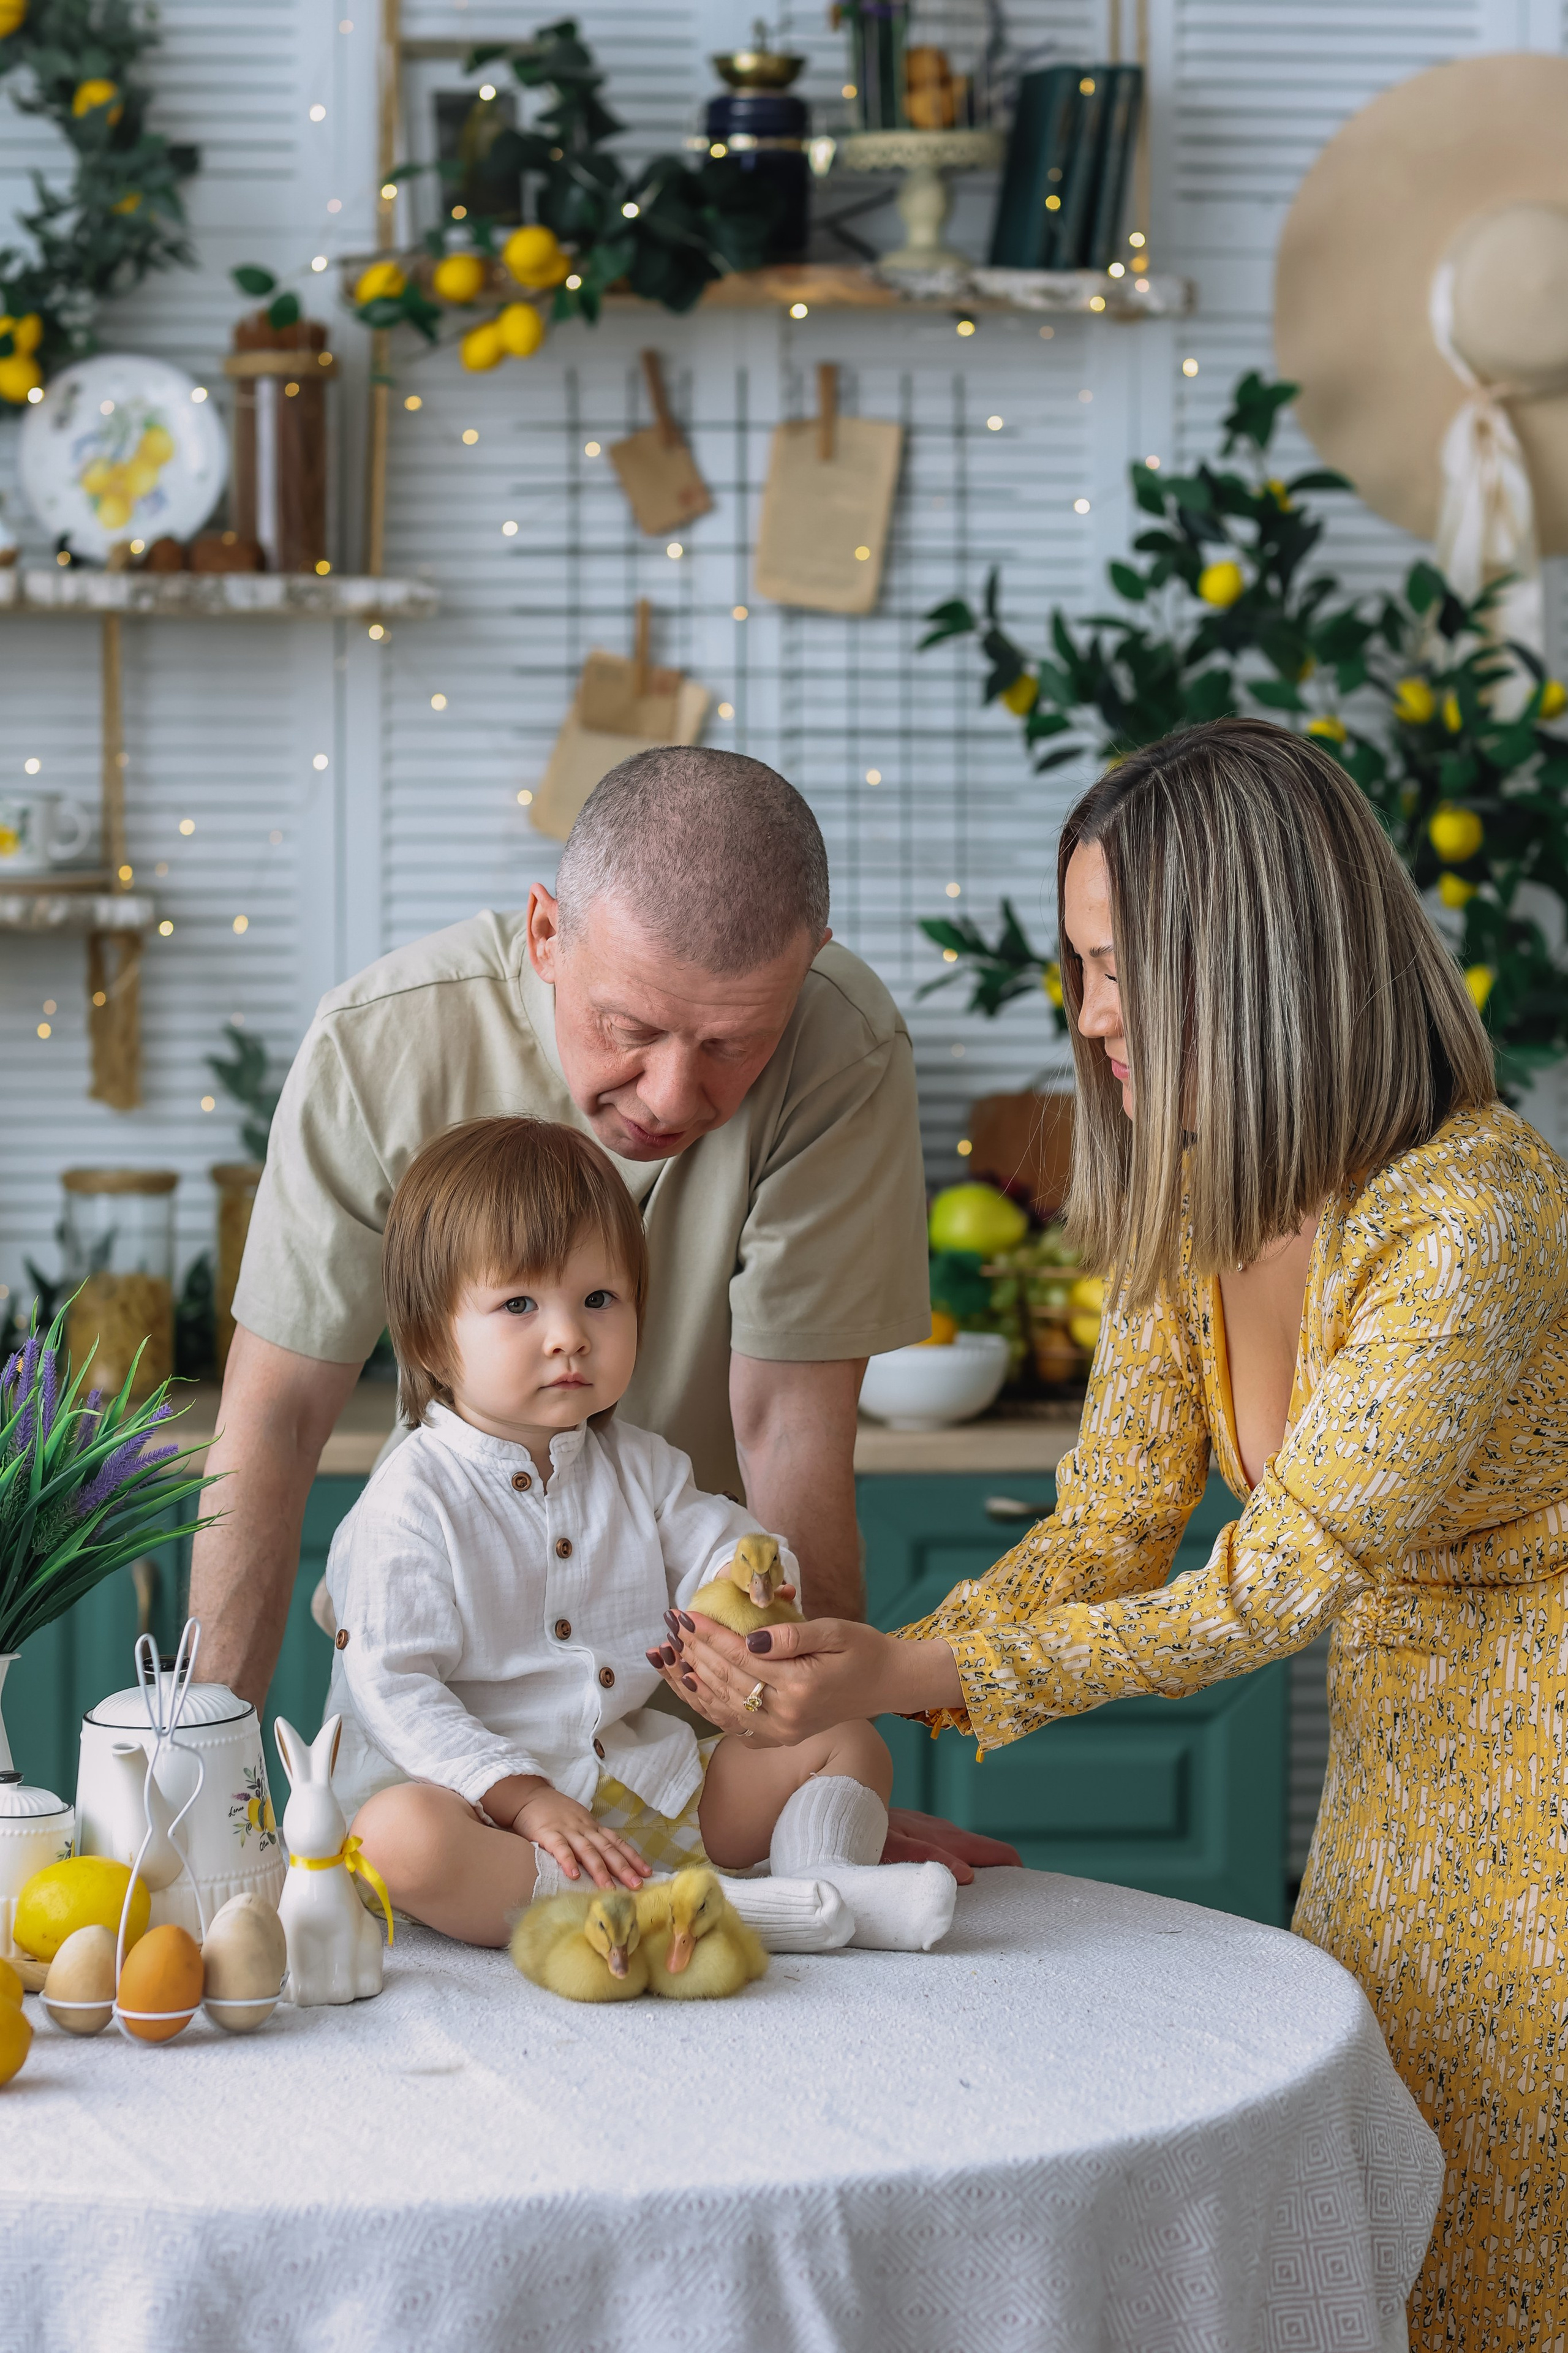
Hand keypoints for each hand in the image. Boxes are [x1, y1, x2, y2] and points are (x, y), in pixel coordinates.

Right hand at [489, 1780, 650, 1890]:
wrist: (530, 1795)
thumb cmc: (555, 1812)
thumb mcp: (578, 1822)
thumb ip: (590, 1838)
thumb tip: (608, 1860)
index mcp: (592, 1827)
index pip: (617, 1843)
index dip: (633, 1857)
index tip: (648, 1873)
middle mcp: (584, 1829)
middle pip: (607, 1849)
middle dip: (624, 1868)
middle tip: (637, 1885)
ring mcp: (567, 1830)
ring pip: (587, 1851)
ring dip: (599, 1870)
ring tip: (609, 1888)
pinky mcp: (548, 1833)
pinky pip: (559, 1848)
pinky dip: (568, 1861)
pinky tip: (573, 1876)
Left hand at [645, 1609, 960, 1747]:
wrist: (887, 1684)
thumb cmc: (862, 1650)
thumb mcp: (834, 1631)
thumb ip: (792, 1634)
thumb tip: (751, 1637)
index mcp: (800, 1685)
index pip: (741, 1657)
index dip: (709, 1635)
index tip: (684, 1615)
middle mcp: (786, 1715)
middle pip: (726, 1681)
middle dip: (693, 1652)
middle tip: (669, 1627)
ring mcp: (781, 1732)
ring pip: (722, 1706)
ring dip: (691, 1679)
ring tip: (666, 1655)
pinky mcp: (778, 1738)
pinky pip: (732, 1724)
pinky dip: (706, 1705)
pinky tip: (689, 1686)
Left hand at [882, 1808, 1020, 1882]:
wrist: (847, 1809)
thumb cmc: (869, 1832)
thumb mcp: (895, 1847)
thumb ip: (929, 1857)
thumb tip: (967, 1873)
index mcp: (944, 1837)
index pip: (990, 1849)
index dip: (1010, 1866)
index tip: (1025, 1885)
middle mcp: (942, 1830)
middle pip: (982, 1847)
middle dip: (1001, 1865)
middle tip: (1016, 1890)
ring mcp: (931, 1829)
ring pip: (965, 1846)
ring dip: (981, 1862)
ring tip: (992, 1884)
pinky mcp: (919, 1831)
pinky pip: (949, 1845)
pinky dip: (961, 1858)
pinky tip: (956, 1870)